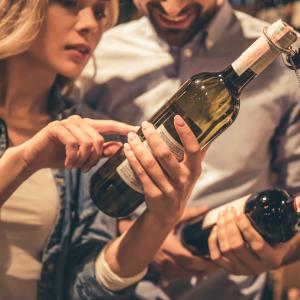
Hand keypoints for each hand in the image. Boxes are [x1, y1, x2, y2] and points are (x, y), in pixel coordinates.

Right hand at [20, 115, 136, 172]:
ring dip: (82, 160)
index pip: (110, 125)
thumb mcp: (85, 156)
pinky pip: (73, 144)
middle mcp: (79, 121)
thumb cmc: (61, 156)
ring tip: (75, 166)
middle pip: (99, 139)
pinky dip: (72, 158)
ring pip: (87, 142)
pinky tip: (67, 163)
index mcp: (88, 126)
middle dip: (94, 158)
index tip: (138, 129)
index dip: (124, 127)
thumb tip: (120, 147)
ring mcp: (67, 123)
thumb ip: (102, 151)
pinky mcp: (56, 127)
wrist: (35, 158)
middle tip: (85, 168)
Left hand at [123, 115, 206, 224]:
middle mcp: (183, 180)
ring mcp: (168, 189)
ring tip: (131, 136)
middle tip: (145, 125)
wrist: (168, 213)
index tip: (176, 118)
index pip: (193, 149)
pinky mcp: (154, 194)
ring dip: (138, 147)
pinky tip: (127, 150)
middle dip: (153, 137)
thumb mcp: (191, 171)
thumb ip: (196, 153)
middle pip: (165, 155)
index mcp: (194, 170)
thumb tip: (206, 131)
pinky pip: (141, 173)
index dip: (186, 133)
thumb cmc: (180, 184)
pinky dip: (132, 160)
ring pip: (150, 163)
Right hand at [152, 206, 216, 280]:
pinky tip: (198, 267)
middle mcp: (168, 262)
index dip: (204, 263)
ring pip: (187, 275)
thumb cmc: (156, 226)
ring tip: (211, 265)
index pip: (190, 261)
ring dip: (199, 271)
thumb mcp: (173, 219)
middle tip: (218, 263)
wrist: (139, 239)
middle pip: (191, 271)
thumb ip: (190, 214)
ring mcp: (166, 269)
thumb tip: (206, 208)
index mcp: (170, 249)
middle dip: (206, 268)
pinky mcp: (165, 273)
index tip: (215, 260)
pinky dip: (191, 273)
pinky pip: (181, 276)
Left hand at [208, 206, 292, 274]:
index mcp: (273, 259)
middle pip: (236, 246)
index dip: (246, 228)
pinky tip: (215, 228)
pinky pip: (216, 257)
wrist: (272, 254)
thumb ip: (296, 214)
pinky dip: (213, 241)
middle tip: (229, 210)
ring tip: (223, 215)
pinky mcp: (230, 269)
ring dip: (221, 229)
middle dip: (229, 225)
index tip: (240, 213)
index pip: (256, 244)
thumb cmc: (280, 237)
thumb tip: (297, 203)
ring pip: (225, 249)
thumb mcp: (289, 229)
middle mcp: (257, 268)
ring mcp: (242, 270)